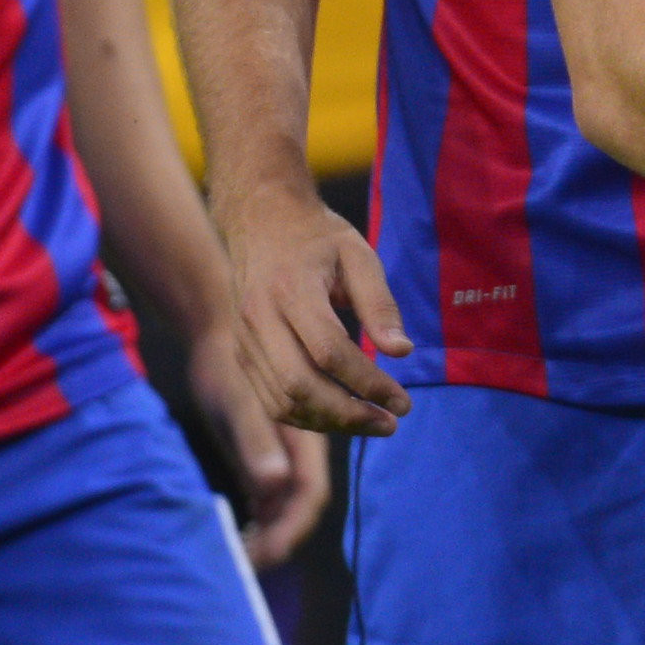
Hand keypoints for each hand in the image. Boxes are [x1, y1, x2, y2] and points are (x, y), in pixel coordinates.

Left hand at [188, 338, 334, 564]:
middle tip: (246, 563)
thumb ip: (256, 441)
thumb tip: (272, 486)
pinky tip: (241, 520)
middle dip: (279, 535)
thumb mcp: (237, 401)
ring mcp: (282, 445)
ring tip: (241, 550)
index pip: (306, 497)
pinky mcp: (267, 439)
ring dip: (270, 524)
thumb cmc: (228, 358)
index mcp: (299, 440)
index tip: (263, 556)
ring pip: (286, 494)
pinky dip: (260, 505)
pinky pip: (270, 482)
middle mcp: (297, 446)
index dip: (290, 528)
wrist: (230, 314)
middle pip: (298, 502)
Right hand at [221, 187, 412, 435]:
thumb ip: (380, 304)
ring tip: (371, 423)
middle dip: (348, 414)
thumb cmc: (318, 239)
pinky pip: (270, 399)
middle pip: (300, 385)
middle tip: (389, 423)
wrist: (261, 221)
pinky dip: (306, 417)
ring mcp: (244, 339)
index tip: (403, 402)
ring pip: (282, 401)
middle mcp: (259, 318)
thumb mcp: (359, 256)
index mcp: (290, 289)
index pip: (329, 351)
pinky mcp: (241, 353)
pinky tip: (340, 416)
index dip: (368, 383)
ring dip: (329, 423)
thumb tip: (402, 352)